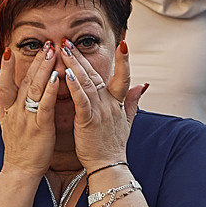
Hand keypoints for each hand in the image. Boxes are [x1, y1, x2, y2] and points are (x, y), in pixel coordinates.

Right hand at [0, 41, 58, 179]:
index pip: (6, 82)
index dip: (7, 66)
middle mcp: (17, 110)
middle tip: (44, 44)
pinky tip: (57, 78)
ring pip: (35, 89)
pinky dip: (51, 91)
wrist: (19, 171)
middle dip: (35, 61)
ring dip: (44, 69)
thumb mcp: (3, 123)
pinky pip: (46, 106)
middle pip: (25, 80)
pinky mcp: (41, 127)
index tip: (9, 49)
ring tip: (51, 53)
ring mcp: (28, 118)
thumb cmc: (17, 149)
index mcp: (9, 109)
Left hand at [55, 41, 144, 168]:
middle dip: (81, 56)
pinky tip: (66, 74)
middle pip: (96, 74)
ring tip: (63, 49)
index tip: (122, 42)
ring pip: (87, 82)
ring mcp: (100, 111)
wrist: (109, 166)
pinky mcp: (88, 121)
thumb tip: (143, 85)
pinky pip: (81, 100)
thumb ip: (133, 101)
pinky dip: (74, 86)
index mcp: (118, 102)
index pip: (123, 76)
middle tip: (67, 40)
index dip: (124, 60)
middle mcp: (110, 104)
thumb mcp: (128, 121)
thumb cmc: (113, 145)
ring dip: (75, 64)